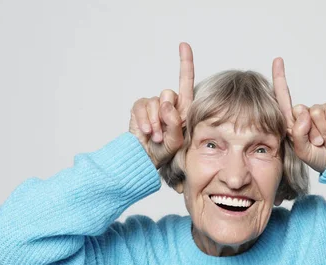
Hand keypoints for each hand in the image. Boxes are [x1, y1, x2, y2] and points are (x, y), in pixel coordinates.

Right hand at [129, 42, 194, 168]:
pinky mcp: (140, 108)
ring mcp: (154, 105)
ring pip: (155, 102)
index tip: (183, 45)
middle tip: (164, 134)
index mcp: (183, 108)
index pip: (185, 81)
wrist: (146, 159)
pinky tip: (147, 132)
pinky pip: (142, 107)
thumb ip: (175, 122)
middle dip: (166, 115)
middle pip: (169, 94)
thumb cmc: (165, 151)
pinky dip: (144, 121)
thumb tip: (166, 104)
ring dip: (155, 122)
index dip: (185, 62)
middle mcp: (169, 103)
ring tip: (156, 136)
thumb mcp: (177, 140)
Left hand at [272, 58, 325, 173]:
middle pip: (301, 111)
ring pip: (316, 113)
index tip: (278, 60)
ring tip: (325, 144)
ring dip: (322, 133)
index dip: (280, 79)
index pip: (283, 99)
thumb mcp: (303, 152)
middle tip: (316, 144)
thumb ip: (298, 135)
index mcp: (291, 124)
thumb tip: (303, 115)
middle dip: (310, 131)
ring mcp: (319, 113)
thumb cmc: (318, 160)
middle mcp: (304, 115)